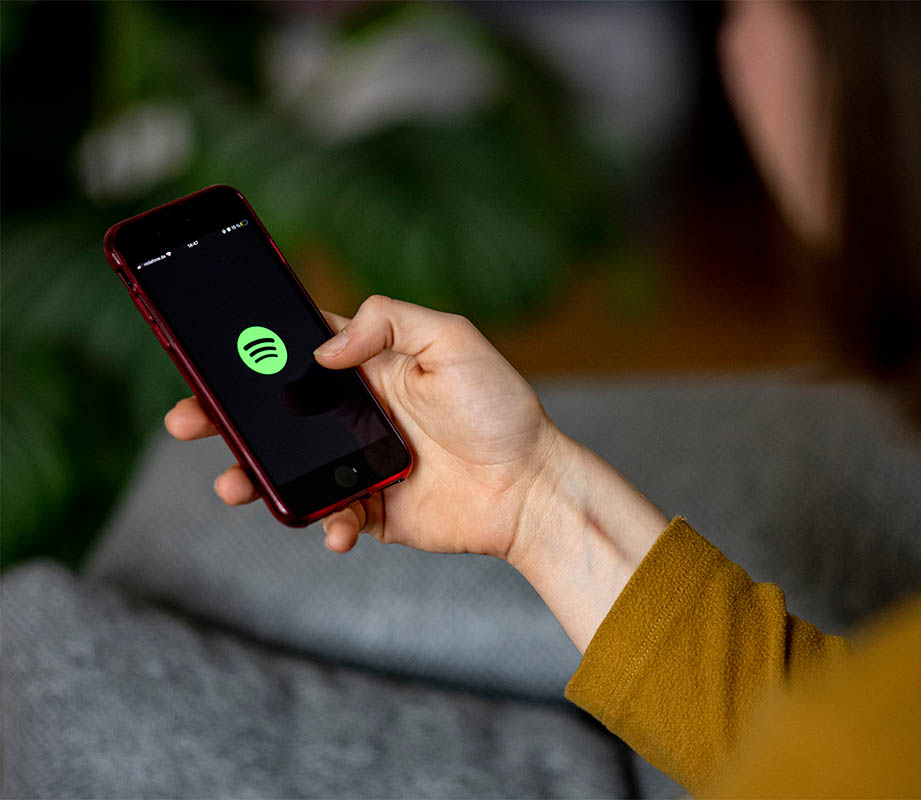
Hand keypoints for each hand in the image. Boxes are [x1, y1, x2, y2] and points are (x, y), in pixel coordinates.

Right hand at [166, 294, 667, 651]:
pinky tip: (339, 526)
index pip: (295, 351)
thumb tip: (324, 348)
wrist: (530, 486)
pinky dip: (324, 522)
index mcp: (369, 368)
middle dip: (224, 417)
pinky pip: (330, 515)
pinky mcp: (372, 507)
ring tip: (232, 485)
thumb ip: (388, 322)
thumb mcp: (452, 340)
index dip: (250, 352)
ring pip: (288, 468)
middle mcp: (356, 413)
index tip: (207, 354)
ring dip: (252, 476)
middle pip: (274, 413)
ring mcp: (359, 462)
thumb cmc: (498, 408)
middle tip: (187, 421)